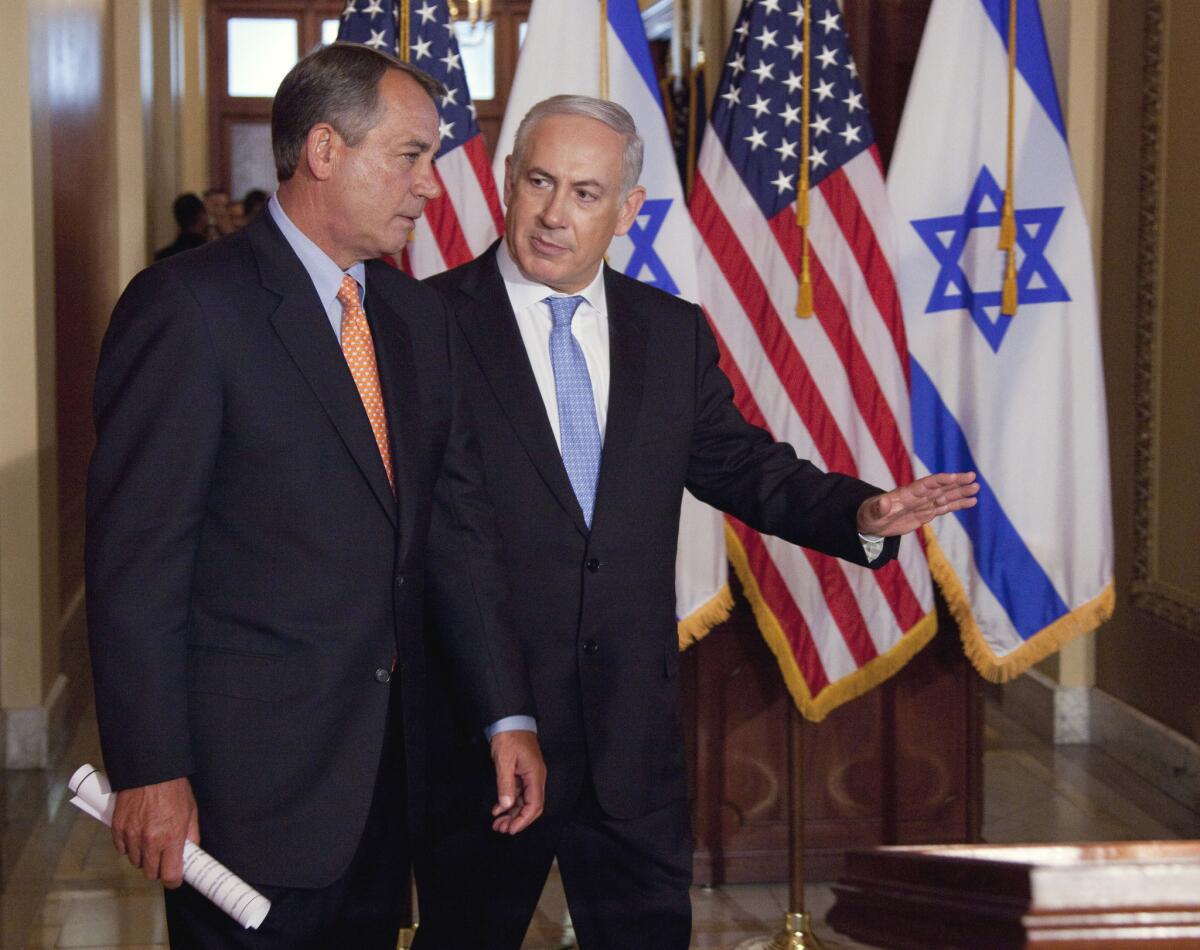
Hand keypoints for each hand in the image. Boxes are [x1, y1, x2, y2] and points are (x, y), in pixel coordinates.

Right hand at [111, 777, 199, 887]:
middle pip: (150, 873)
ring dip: (143, 857)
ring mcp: (132, 836)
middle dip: (158, 869)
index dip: (174, 880)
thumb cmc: (173, 788)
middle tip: (163, 859)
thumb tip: (192, 852)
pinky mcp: (118, 829)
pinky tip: (136, 835)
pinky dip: (128, 847)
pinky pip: (121, 849)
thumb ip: (191, 835)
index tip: (175, 878)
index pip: (170, 874)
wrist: (150, 770)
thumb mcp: (191, 811)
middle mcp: (150, 841)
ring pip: (135, 862)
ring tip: (150, 842)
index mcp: (171, 838)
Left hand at [489, 729, 545, 834]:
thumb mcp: (504, 760)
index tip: (511, 829)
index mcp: (535, 776)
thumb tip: (507, 805)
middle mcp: (535, 778)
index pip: (535, 805)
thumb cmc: (509, 737)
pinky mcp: (522, 774)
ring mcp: (529, 776)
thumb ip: (506, 784)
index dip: (523, 820)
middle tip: (501, 829)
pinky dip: (509, 802)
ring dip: (512, 813)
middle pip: (531, 807)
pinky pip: (518, 793)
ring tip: (497, 823)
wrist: (510, 720)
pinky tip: (498, 808)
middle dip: (517, 820)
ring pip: (524, 801)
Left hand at [857, 471, 978, 536]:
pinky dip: (958, 504)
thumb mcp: (872, 512)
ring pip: (946, 496)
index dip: (940, 480)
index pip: (927, 484)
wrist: (872, 522)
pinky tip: (971, 501)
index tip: (955, 477)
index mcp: (907, 493)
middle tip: (972, 477)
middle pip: (940, 487)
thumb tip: (884, 502)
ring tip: (976, 488)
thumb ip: (880, 507)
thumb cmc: (870, 514)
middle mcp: (918, 496)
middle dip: (956, 483)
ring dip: (960, 492)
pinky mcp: (926, 514)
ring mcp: (924, 504)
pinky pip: (945, 508)